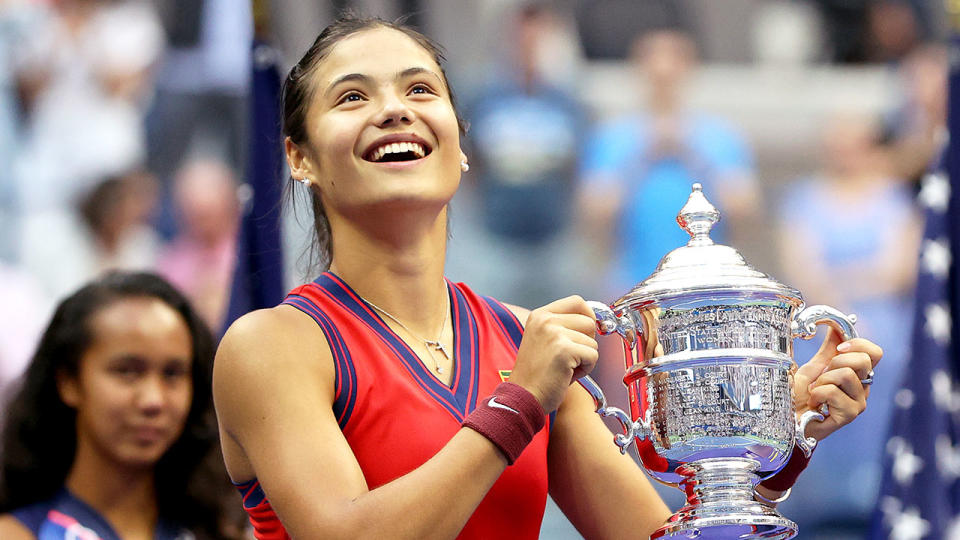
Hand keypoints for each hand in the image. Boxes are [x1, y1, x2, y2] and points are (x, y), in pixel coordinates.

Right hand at [508, 296, 598, 412]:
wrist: (522, 397)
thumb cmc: (535, 375)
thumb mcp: (544, 340)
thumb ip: (563, 327)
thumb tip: (592, 321)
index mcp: (540, 315)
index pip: (577, 301)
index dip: (588, 315)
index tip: (587, 331)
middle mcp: (546, 320)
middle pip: (588, 321)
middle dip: (586, 342)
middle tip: (570, 358)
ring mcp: (555, 333)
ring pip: (592, 342)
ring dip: (584, 358)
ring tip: (565, 368)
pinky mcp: (564, 350)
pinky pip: (593, 356)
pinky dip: (586, 369)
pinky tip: (568, 375)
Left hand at [793, 327, 882, 441]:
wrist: (790, 417)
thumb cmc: (802, 395)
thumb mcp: (815, 366)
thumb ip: (829, 349)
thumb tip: (837, 326)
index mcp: (858, 374)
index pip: (875, 353)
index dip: (858, 344)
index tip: (839, 347)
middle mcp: (863, 388)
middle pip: (864, 360)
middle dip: (836, 361)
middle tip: (822, 375)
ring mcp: (858, 403)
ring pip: (847, 374)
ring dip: (822, 380)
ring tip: (815, 391)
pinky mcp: (849, 415)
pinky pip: (833, 392)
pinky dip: (817, 394)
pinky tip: (815, 403)